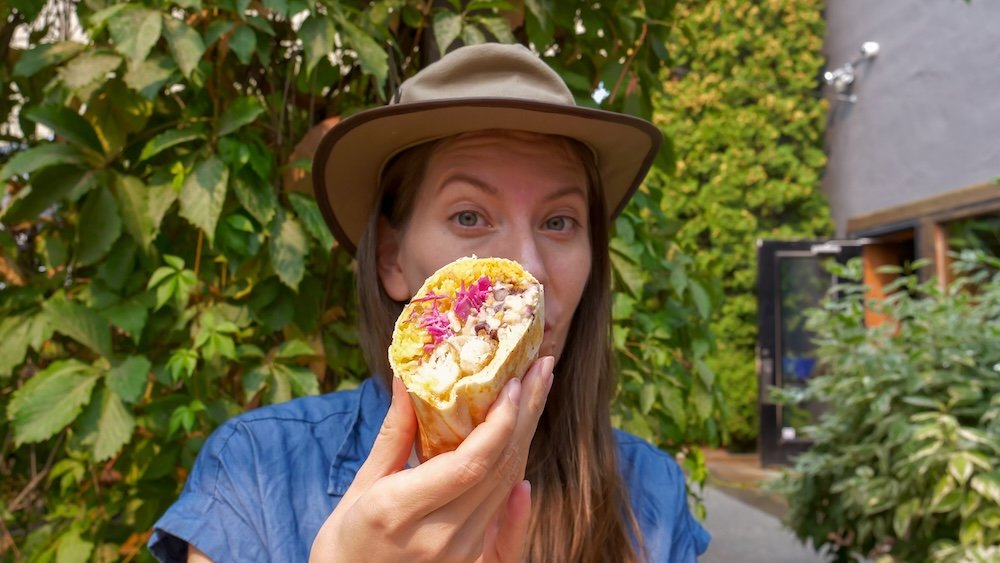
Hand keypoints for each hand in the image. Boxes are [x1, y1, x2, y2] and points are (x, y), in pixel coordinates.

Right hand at [309, 356, 553, 562]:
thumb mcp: (361, 485)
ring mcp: (459, 552)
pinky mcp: (471, 558)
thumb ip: (394, 434)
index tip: (513, 381)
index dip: (499, 422)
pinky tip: (524, 439)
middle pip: (498, 469)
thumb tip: (407, 378)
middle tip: (541, 367)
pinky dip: (516, 470)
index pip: (470, 464)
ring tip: (537, 389)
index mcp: (400, 511)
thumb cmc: (344, 540)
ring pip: (506, 485)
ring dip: (525, 434)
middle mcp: (439, 536)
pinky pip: (502, 508)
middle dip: (525, 414)